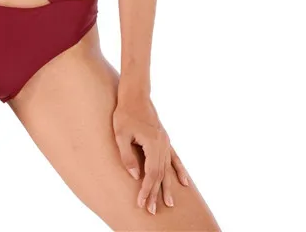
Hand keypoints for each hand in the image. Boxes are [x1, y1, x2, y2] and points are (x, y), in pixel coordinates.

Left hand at [112, 92, 189, 214]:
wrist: (135, 94)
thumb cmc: (125, 113)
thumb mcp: (121, 134)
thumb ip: (127, 156)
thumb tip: (135, 176)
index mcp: (152, 143)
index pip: (151, 174)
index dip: (146, 190)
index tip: (141, 203)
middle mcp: (162, 144)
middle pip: (160, 174)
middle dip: (156, 193)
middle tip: (152, 210)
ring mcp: (165, 142)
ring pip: (168, 169)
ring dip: (167, 186)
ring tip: (169, 203)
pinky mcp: (164, 139)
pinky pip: (174, 158)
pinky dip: (179, 171)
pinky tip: (185, 183)